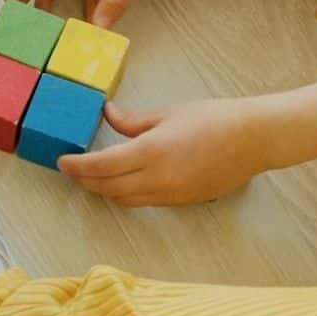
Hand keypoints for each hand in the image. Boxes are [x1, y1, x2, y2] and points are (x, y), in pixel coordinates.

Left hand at [59, 98, 271, 205]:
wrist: (255, 140)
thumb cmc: (214, 118)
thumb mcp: (168, 113)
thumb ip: (132, 121)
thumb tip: (107, 115)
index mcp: (150, 153)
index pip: (100, 167)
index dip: (76, 167)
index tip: (61, 161)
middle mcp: (156, 180)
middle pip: (107, 189)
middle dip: (85, 181)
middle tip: (72, 169)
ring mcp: (170, 195)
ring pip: (124, 200)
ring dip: (104, 191)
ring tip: (93, 176)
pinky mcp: (181, 202)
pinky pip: (144, 202)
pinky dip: (126, 194)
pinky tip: (123, 181)